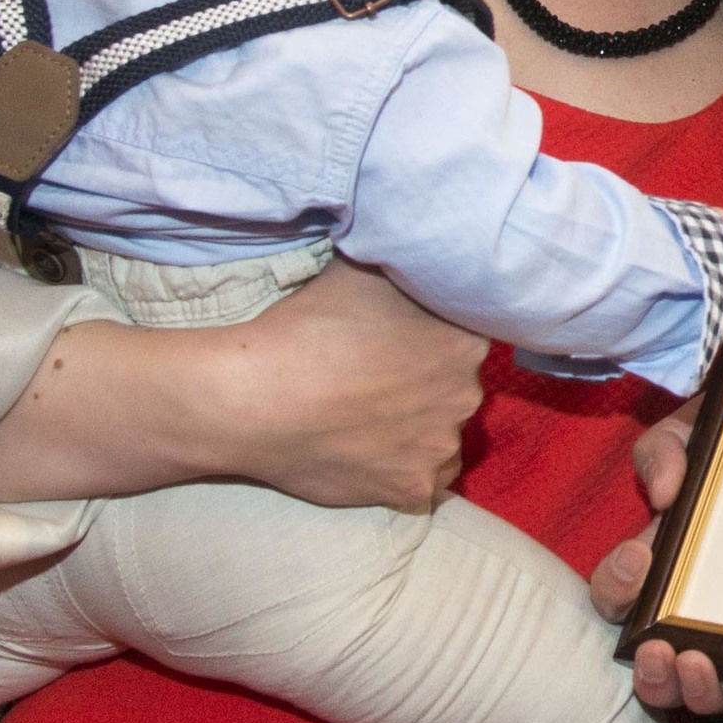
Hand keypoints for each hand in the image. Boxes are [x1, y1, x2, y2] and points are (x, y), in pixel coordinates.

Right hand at [0, 256, 485, 510]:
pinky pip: (423, 483)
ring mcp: (440, 444)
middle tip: (375, 377)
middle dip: (426, 380)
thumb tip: (428, 232)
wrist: (253, 398)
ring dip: (416, 425)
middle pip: (456, 384)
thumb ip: (407, 256)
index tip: (402, 340)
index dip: (434, 336)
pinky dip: (402, 470)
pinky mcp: (412, 490)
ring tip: (365, 415)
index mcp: (465, 337)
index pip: (469, 333)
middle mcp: (467, 392)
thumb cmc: (306, 323)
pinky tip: (369, 452)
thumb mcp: (363, 267)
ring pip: (440, 432)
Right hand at [593, 396, 722, 722]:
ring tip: (702, 665)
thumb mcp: (696, 434)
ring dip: (703, 691)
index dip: (618, 593)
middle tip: (659, 651)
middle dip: (652, 673)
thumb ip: (667, 451)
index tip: (636, 563)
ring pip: (719, 688)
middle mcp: (704, 610)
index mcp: (670, 566)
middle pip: (663, 668)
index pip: (625, 600)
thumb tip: (667, 493)